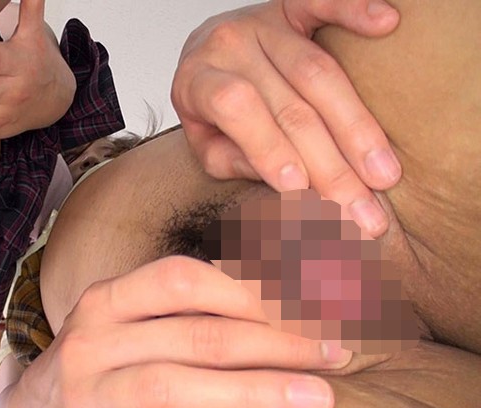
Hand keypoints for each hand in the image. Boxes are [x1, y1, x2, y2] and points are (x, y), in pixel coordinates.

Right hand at [0, 256, 354, 407]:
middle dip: (274, 342)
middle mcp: (90, 338)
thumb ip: (192, 309)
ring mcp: (79, 393)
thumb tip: (293, 285)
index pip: (183, 278)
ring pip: (169, 386)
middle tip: (340, 353)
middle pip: (191, 334)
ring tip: (316, 400)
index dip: (254, 288)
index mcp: (109, 298)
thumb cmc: (106, 363)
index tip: (319, 302)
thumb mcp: (135, 325)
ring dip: (249, 393)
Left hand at [172, 0, 400, 236]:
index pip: (237, 111)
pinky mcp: (290, 7)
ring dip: (357, 126)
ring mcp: (263, 23)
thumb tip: (288, 185)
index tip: (301, 190)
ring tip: (385, 172)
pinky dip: (354, 10)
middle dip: (331, 165)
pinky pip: (323, 3)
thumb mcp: (206, 144)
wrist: (205, 54)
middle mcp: (229, 46)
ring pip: (318, 74)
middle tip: (362, 210)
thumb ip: (235, 161)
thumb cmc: (210, 109)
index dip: (269, 148)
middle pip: (289, 106)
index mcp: (199, 81)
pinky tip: (387, 21)